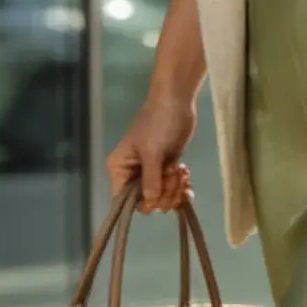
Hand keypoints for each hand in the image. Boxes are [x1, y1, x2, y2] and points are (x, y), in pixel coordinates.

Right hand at [106, 89, 195, 211]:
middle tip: (174, 177)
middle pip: (146, 202)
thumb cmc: (158, 122)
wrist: (176, 101)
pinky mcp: (166, 168)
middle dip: (164, 194)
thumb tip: (150, 205)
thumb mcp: (152, 152)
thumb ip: (150, 180)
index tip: (159, 195)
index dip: (142, 203)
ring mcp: (151, 172)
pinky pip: (172, 189)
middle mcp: (132, 173)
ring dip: (175, 189)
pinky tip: (186, 176)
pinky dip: (181, 187)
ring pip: (161, 197)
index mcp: (120, 168)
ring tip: (182, 172)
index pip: (123, 200)